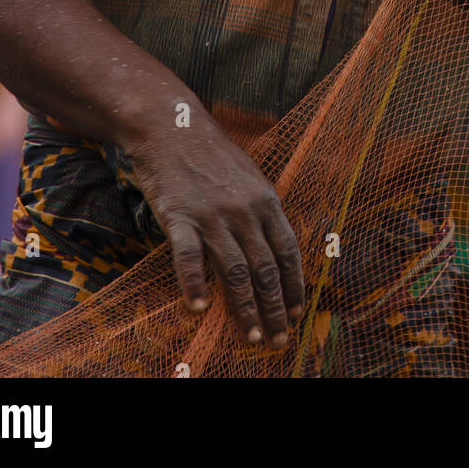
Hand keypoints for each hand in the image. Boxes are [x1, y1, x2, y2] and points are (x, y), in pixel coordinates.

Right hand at [122, 102, 303, 349]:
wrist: (171, 127)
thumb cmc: (211, 153)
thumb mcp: (249, 175)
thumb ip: (262, 209)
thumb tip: (276, 247)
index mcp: (265, 200)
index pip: (287, 251)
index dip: (294, 286)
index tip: (297, 314)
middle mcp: (244, 210)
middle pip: (265, 268)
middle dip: (274, 309)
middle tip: (278, 340)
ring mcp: (212, 214)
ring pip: (235, 271)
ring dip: (245, 309)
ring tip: (252, 337)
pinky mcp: (180, 216)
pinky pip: (189, 257)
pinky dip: (194, 285)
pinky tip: (198, 309)